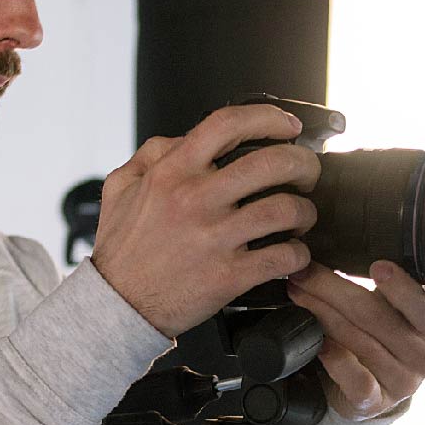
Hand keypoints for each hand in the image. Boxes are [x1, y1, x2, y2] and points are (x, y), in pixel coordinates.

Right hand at [90, 105, 321, 336]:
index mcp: (173, 172)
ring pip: (286, 209)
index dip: (269, 118)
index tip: (288, 127)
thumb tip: (183, 138)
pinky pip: (283, 257)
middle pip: (272, 163)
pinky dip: (299, 254)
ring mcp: (215, 238)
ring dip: (305, 212)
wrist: (117, 306)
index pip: (228, 124)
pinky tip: (293, 254)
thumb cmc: (123, 251)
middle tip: (307, 174)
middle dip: (303, 165)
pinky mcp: (229, 275)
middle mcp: (196, 199)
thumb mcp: (121, 188)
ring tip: (301, 217)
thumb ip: (151, 154)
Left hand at [284, 261, 424, 419]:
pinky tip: (319, 342)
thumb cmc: (382, 333)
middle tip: (304, 271)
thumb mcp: (394, 306)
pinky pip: (355, 379)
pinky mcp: (375, 402)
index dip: (403, 289)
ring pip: (361, 344)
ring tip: (299, 294)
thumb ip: (388, 283)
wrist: (371, 382)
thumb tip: (346, 246)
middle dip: (334, 289)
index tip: (377, 267)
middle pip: (379, 319)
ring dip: (323, 314)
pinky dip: (334, 358)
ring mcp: (402, 383)